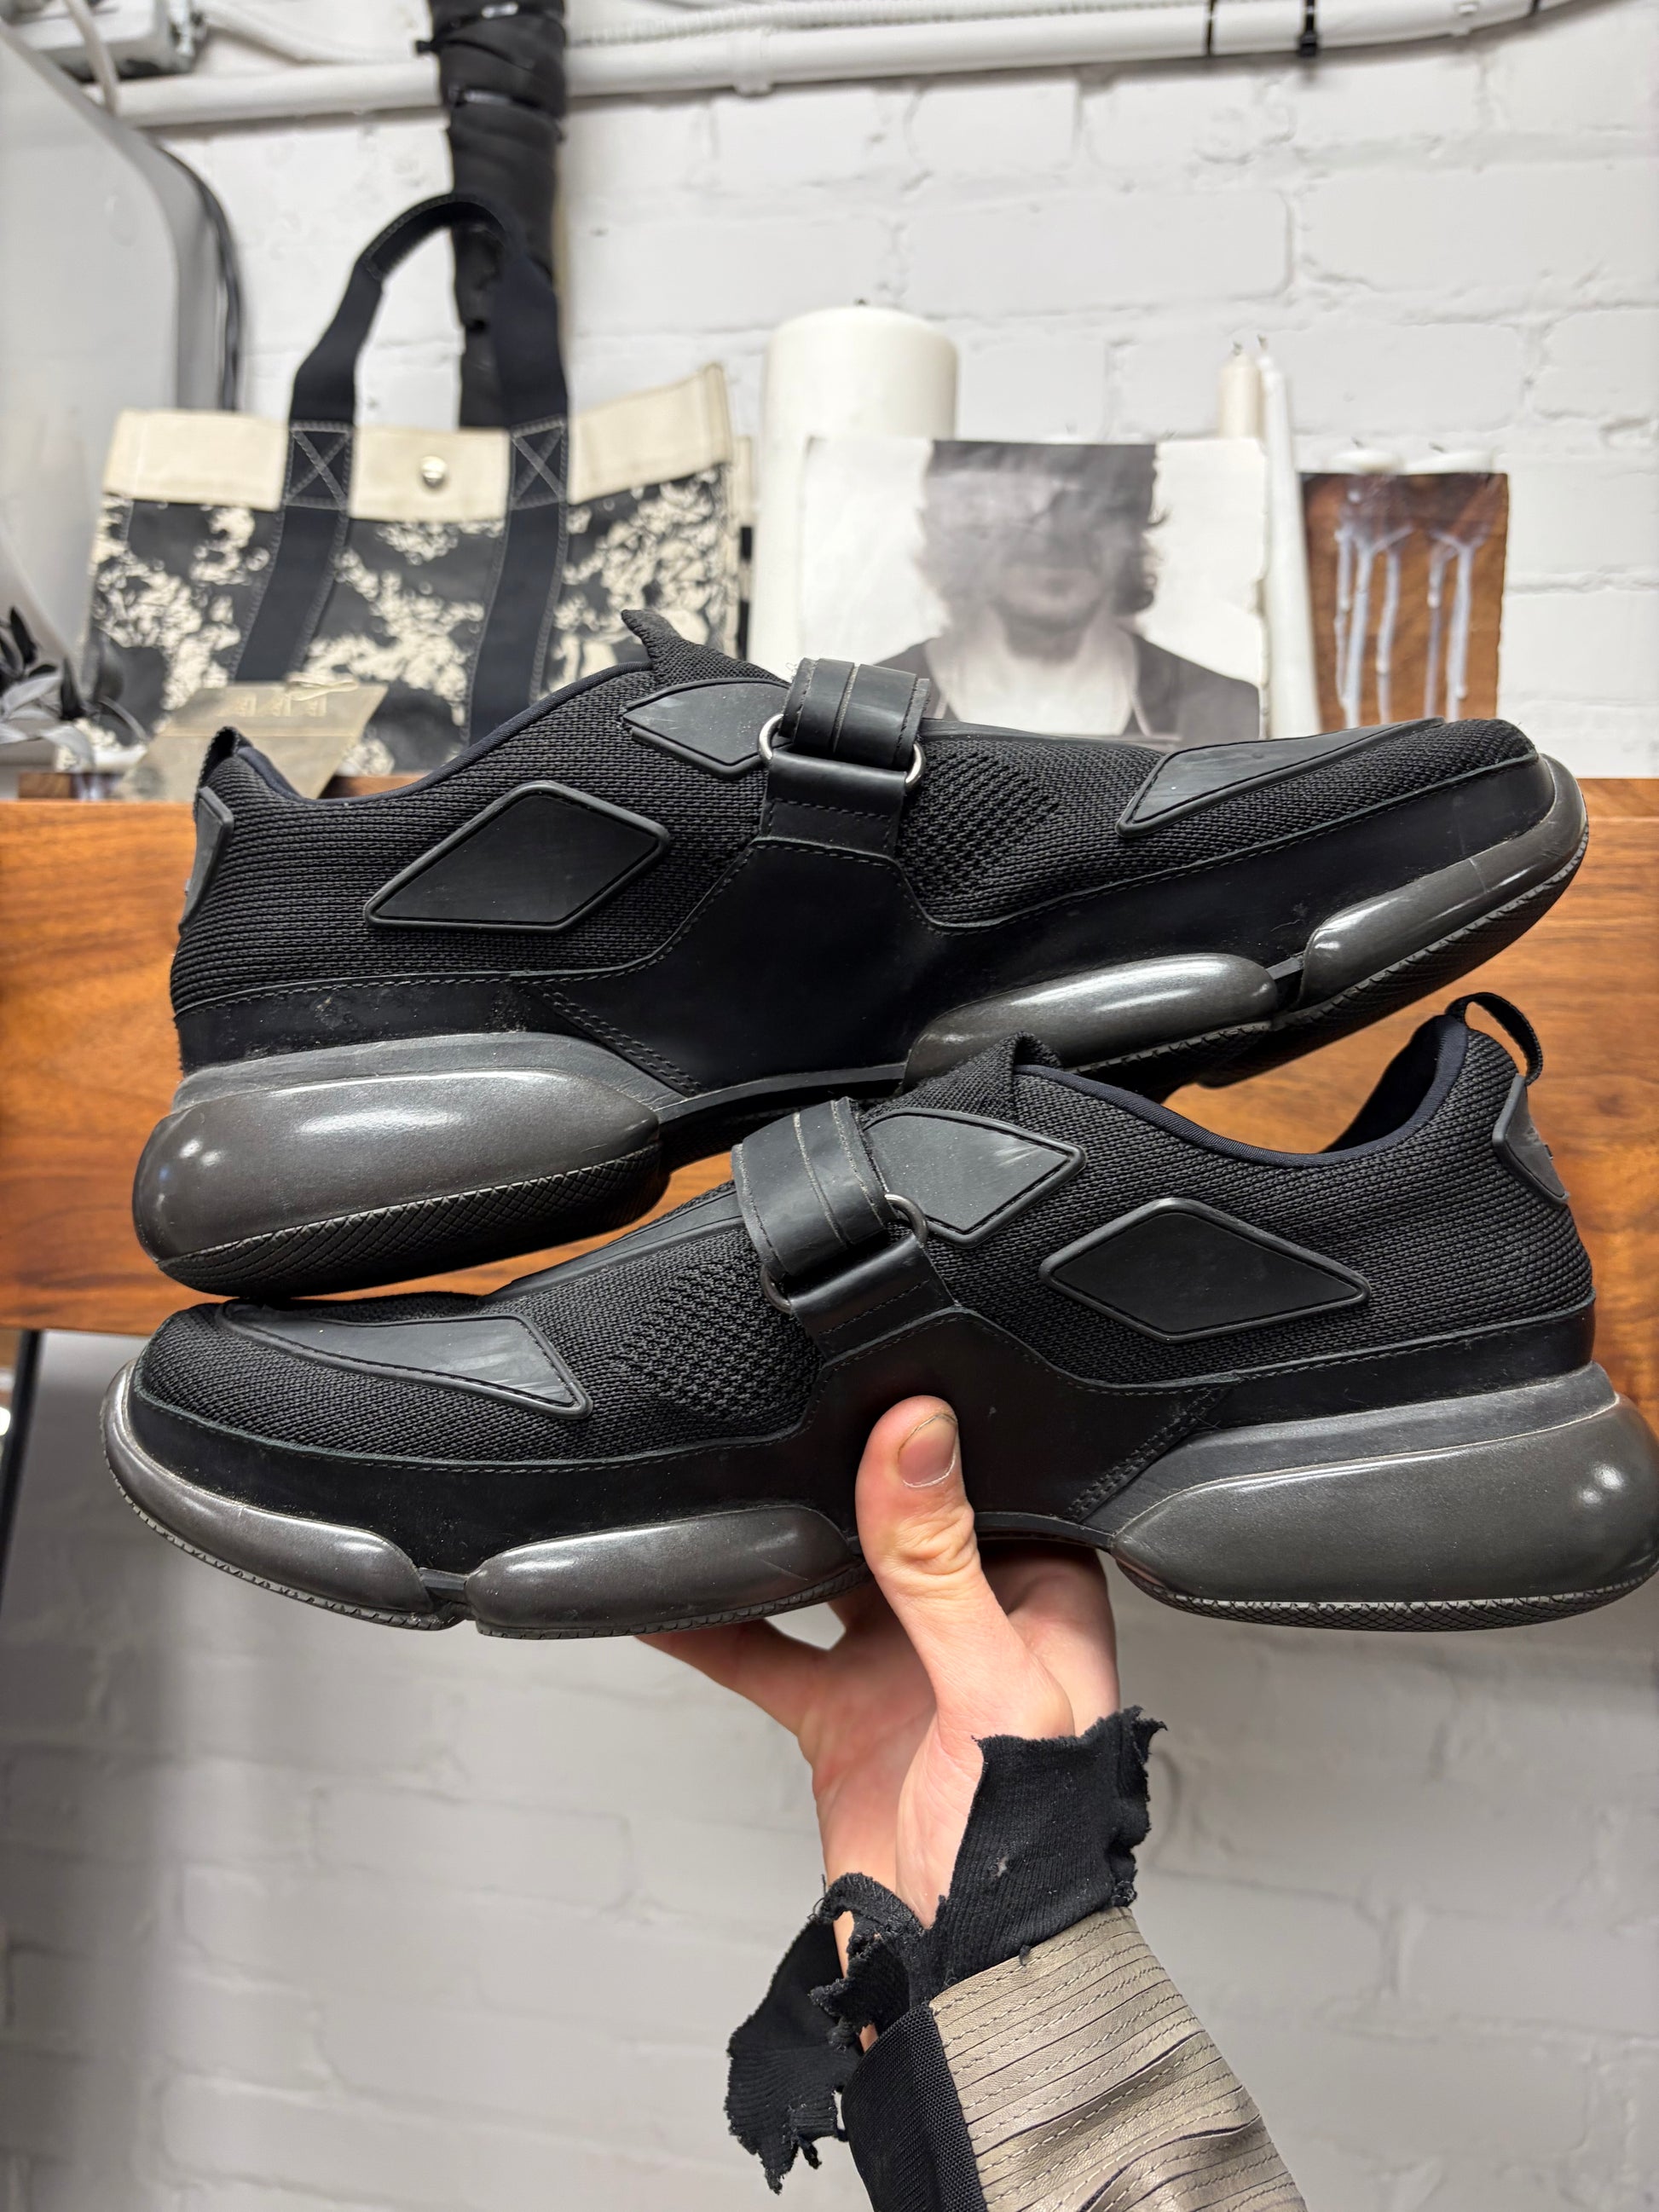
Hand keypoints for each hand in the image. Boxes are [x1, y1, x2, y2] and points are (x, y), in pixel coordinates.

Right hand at [643, 1396, 1118, 1928]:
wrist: (967, 1982)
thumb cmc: (1029, 1850)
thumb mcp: (990, 1687)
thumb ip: (941, 1563)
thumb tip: (915, 1438)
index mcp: (1043, 1601)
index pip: (1002, 1483)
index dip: (954, 1428)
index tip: (892, 1366)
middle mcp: (973, 1623)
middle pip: (905, 1518)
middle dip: (852, 1467)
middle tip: (789, 1398)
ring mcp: (901, 1668)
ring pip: (827, 1573)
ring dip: (778, 1537)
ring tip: (723, 1471)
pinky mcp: (840, 1716)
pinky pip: (766, 1653)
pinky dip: (714, 1625)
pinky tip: (661, 1594)